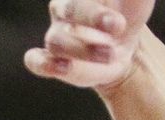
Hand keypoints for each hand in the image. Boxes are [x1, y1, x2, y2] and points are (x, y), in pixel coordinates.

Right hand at [24, 0, 152, 90]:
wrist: (127, 41)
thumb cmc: (129, 9)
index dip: (97, 7)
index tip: (121, 18)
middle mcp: (64, 9)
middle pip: (69, 9)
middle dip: (93, 17)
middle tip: (119, 26)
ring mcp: (57, 35)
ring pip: (57, 40)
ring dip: (83, 49)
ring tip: (111, 54)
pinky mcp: (54, 61)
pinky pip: (35, 61)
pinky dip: (43, 64)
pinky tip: (62, 67)